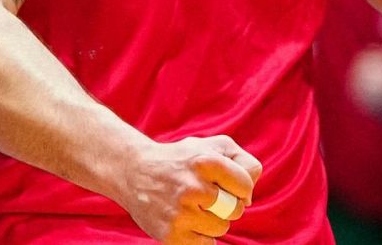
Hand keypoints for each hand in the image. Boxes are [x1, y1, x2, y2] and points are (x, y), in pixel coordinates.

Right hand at [116, 135, 262, 242]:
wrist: (134, 171)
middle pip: (236, 209)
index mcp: (205, 161)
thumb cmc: (182, 159)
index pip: (246, 185)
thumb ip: (242, 161)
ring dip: (213, 220)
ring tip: (195, 207)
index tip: (226, 184)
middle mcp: (192, 187)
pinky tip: (186, 220)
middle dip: (228, 204)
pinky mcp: (171, 235)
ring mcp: (180, 213)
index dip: (240, 187)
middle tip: (209, 196)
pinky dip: (200, 235)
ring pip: (221, 228)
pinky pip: (205, 244)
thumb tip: (248, 197)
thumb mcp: (212, 146)